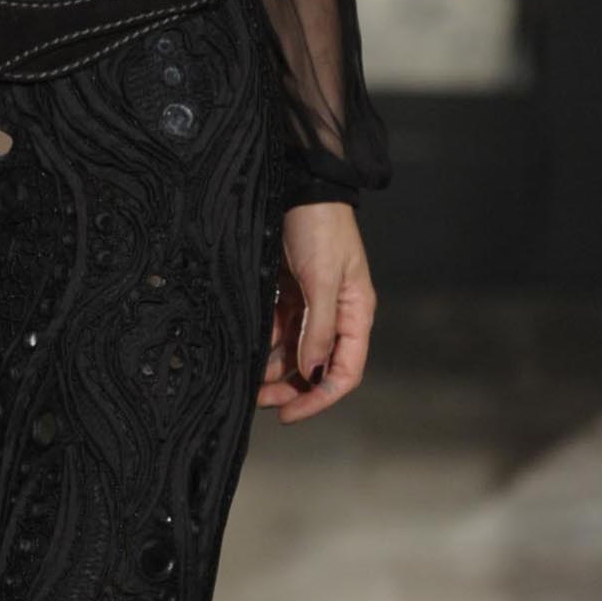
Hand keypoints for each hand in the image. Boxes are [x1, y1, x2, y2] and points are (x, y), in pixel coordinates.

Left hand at [260, 203, 374, 421]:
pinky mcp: (290, 294)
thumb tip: (312, 370)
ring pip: (294, 353)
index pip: (344, 372)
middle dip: (290, 389)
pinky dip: (264, 345)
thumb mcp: (320, 279)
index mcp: (356, 314)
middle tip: (258, 401)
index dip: (319, 398)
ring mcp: (312, 307)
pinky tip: (246, 353)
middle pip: (317, 368)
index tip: (289, 414)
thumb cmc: (321, 228)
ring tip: (245, 380)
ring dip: (273, 370)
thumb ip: (318, 327)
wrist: (301, 186)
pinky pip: (278, 331)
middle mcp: (336, 316)